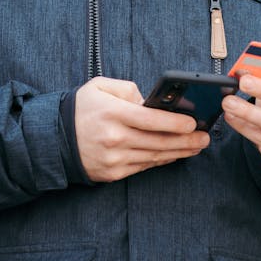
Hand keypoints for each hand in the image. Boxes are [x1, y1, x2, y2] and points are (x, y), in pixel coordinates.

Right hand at [75, 77, 209, 181]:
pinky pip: (143, 167)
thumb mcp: (100, 86)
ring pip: (154, 156)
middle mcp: (114, 138)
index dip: (175, 123)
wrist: (55, 138)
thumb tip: (151, 101)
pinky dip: (161, 160)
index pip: (151, 119)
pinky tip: (174, 155)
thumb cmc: (81, 108)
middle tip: (205, 138)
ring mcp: (114, 159)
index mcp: (112, 113)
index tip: (193, 122)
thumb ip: (127, 89)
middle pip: (158, 141)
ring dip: (178, 152)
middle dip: (186, 140)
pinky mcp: (113, 173)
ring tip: (196, 147)